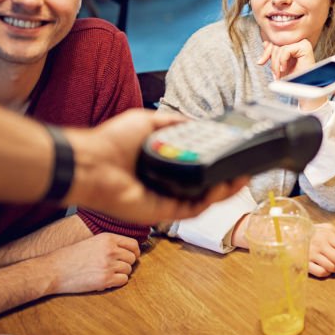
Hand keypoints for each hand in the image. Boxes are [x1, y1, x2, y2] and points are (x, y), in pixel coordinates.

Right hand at [41, 232, 139, 294]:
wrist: (53, 270)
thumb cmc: (69, 257)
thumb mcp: (91, 242)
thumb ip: (109, 244)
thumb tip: (127, 251)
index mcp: (107, 238)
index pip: (133, 244)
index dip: (134, 252)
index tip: (132, 256)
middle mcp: (110, 250)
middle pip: (132, 258)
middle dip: (127, 264)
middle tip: (117, 267)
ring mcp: (109, 265)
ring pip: (128, 270)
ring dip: (121, 273)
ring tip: (108, 274)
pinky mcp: (105, 280)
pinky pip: (123, 281)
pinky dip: (117, 282)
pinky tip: (107, 280)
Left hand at [64, 110, 249, 224]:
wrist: (91, 163)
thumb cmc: (110, 142)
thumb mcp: (147, 121)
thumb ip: (172, 122)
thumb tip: (195, 123)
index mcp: (160, 165)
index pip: (193, 168)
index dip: (214, 164)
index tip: (231, 155)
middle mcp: (164, 184)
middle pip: (203, 187)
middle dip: (226, 181)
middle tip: (244, 172)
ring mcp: (164, 200)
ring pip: (202, 200)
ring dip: (224, 192)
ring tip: (241, 179)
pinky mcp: (161, 213)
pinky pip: (192, 209)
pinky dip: (209, 200)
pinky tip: (222, 187)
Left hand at [257, 38, 314, 80]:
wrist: (305, 87)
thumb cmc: (295, 77)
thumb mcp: (279, 64)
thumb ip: (273, 53)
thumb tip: (265, 43)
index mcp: (293, 44)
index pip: (276, 42)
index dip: (267, 52)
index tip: (260, 62)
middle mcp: (298, 41)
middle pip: (277, 44)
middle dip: (272, 60)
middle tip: (274, 74)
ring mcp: (302, 42)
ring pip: (280, 48)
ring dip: (276, 64)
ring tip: (279, 74)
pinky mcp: (304, 46)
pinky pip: (286, 50)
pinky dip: (282, 61)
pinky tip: (284, 69)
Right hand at [308, 224, 334, 277]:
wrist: (291, 234)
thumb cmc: (314, 232)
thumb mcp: (329, 228)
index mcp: (328, 235)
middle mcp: (320, 245)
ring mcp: (312, 255)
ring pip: (332, 268)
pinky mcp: (305, 264)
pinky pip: (321, 273)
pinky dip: (327, 273)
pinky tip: (326, 268)